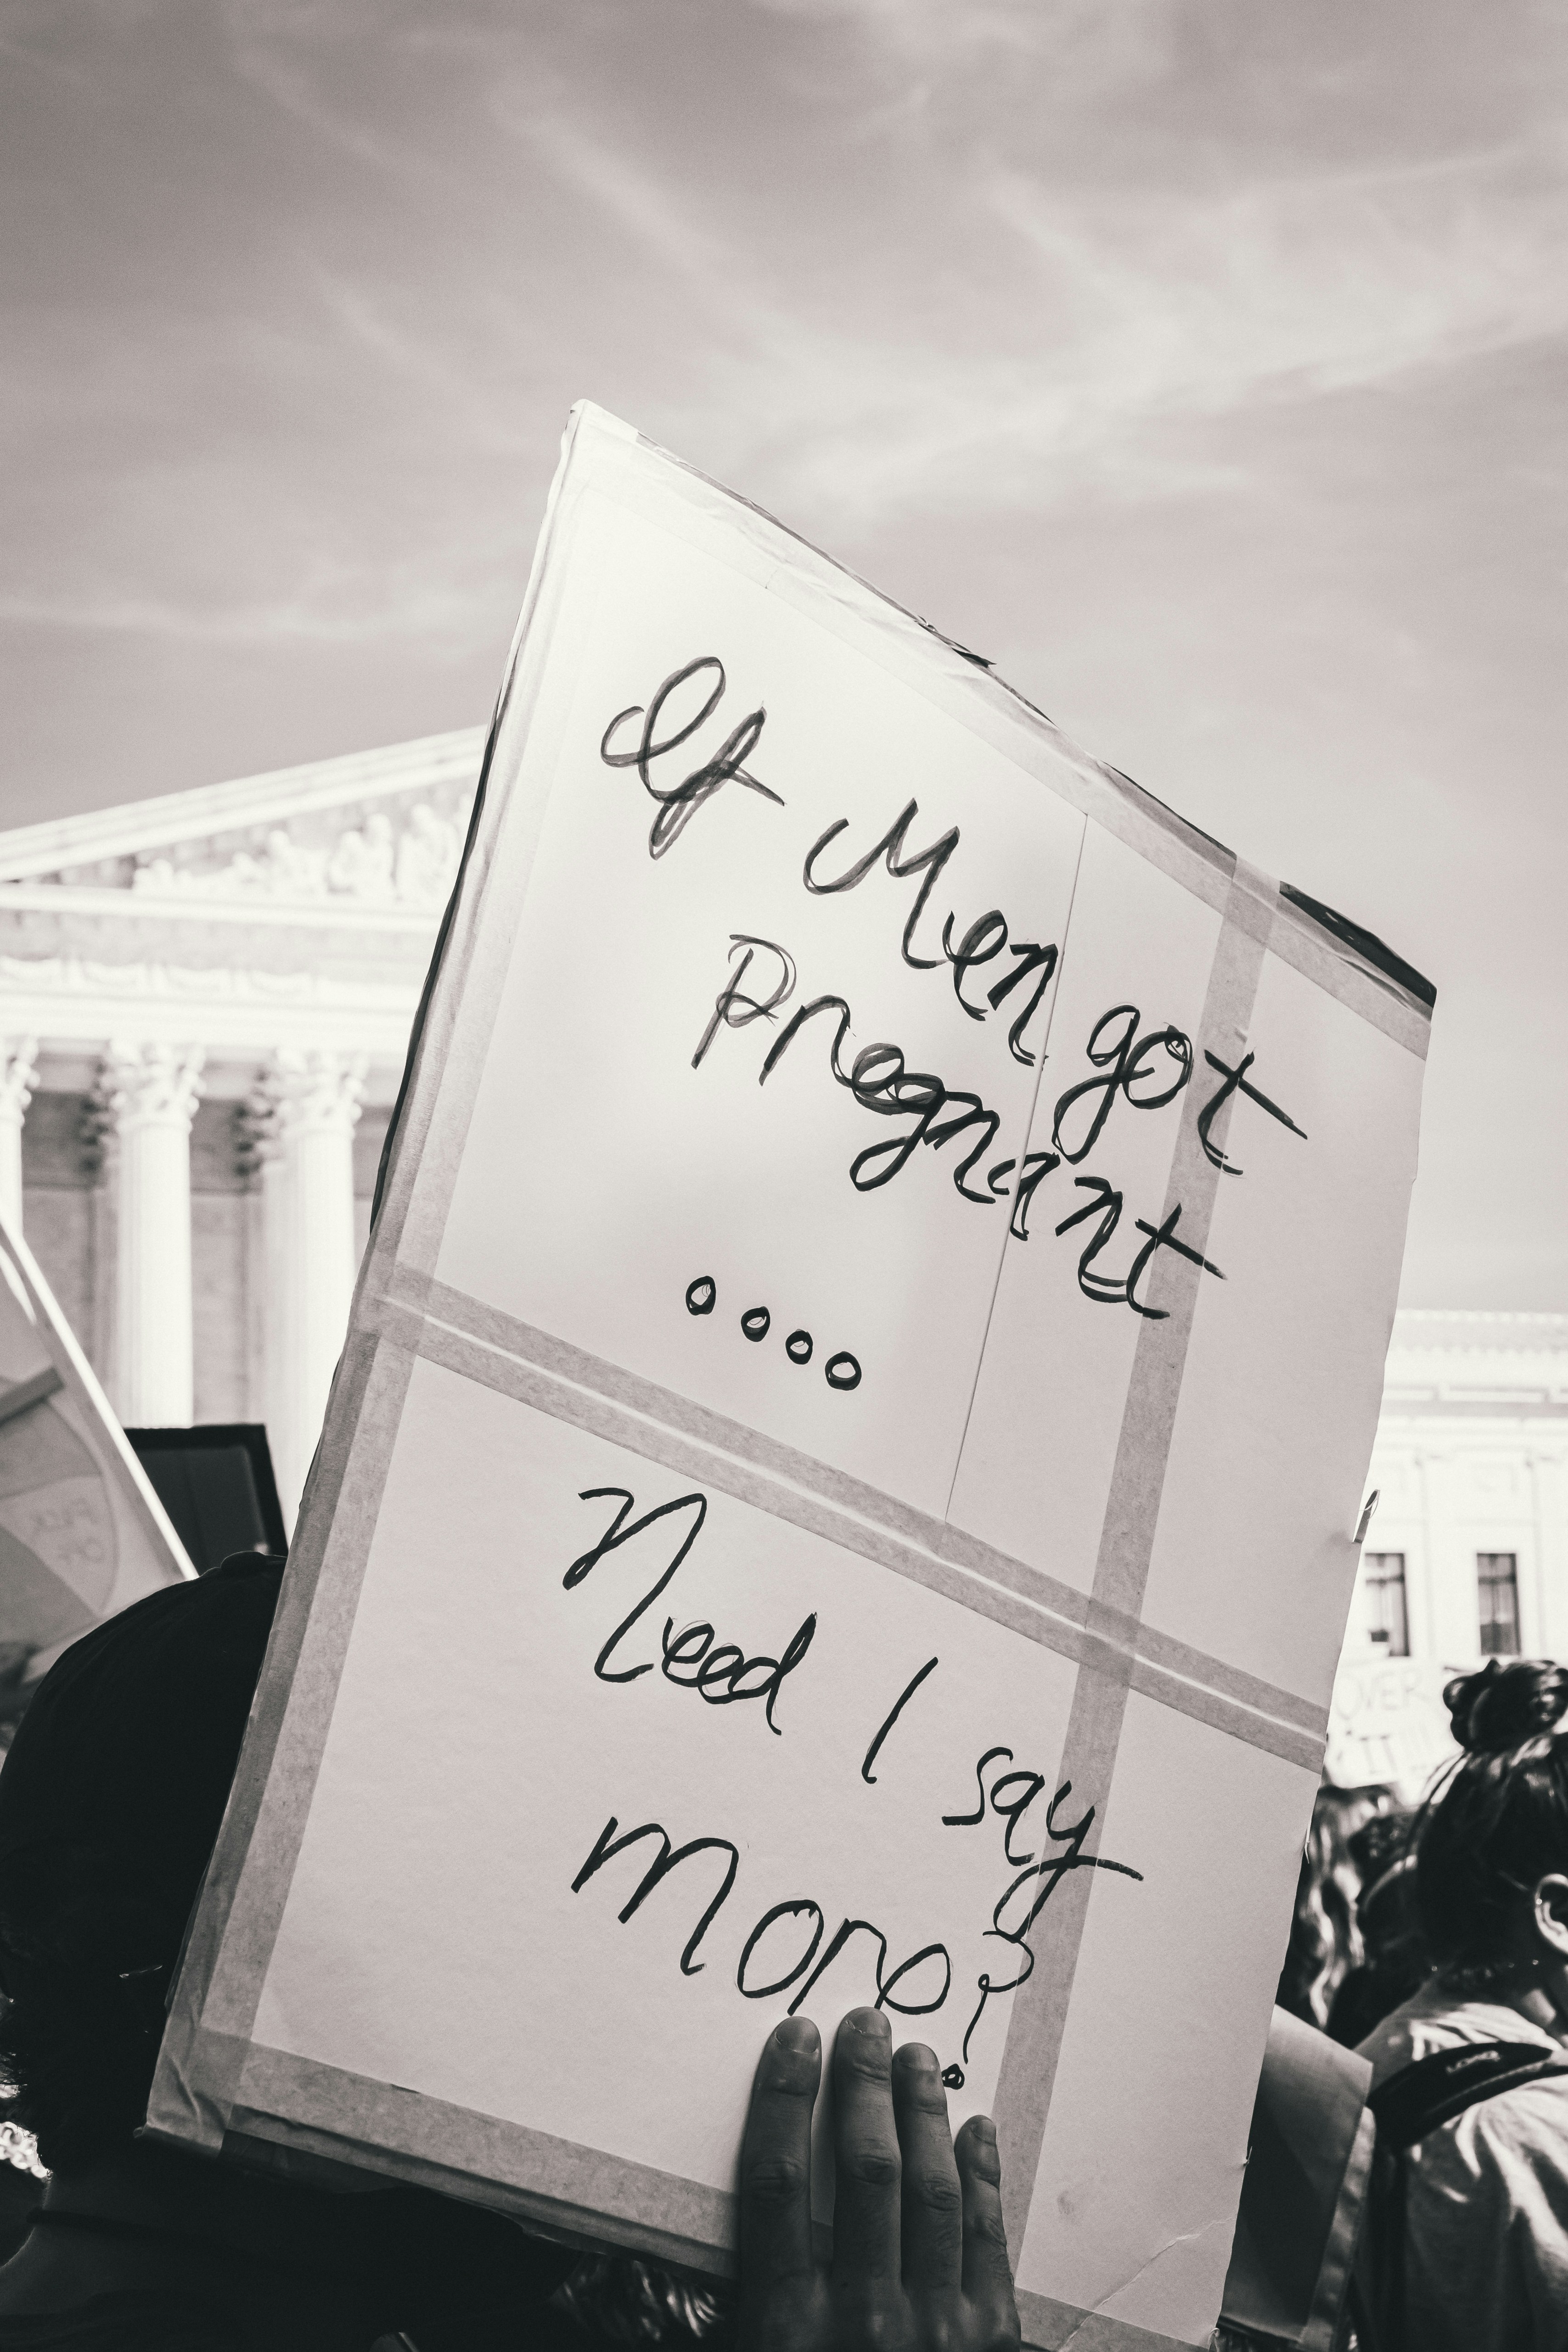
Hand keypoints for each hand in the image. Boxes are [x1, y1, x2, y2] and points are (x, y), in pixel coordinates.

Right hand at [738, 2007, 1020, 2351]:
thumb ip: (741, 2293)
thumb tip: (752, 2191)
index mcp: (788, 2329)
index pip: (780, 2183)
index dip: (786, 2098)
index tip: (796, 2039)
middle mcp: (864, 2321)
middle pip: (866, 2172)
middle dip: (865, 2084)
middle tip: (867, 2025)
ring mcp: (934, 2332)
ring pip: (932, 2193)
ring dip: (923, 2113)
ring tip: (917, 2058)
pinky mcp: (988, 2342)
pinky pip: (985, 2242)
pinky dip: (981, 2177)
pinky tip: (975, 2130)